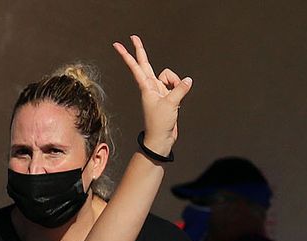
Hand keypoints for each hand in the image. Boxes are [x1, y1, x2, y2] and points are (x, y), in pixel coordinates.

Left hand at [112, 35, 192, 158]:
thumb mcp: (171, 104)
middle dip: (140, 50)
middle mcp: (151, 87)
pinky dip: (180, 88)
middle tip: (133, 36)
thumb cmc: (160, 123)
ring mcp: (159, 91)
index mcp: (146, 87)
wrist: (161, 139)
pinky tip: (179, 99)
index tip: (119, 45)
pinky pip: (176, 85)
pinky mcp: (167, 96)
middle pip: (145, 64)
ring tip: (176, 96)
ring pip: (169, 76)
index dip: (128, 55)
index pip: (136, 67)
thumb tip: (188, 80)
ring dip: (176, 82)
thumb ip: (180, 89)